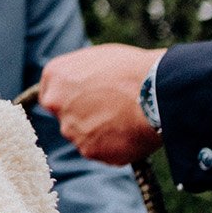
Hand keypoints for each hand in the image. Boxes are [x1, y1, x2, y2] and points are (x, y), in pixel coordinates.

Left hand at [38, 44, 163, 164]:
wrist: (158, 91)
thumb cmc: (135, 70)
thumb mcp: (99, 60)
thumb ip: (81, 76)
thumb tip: (83, 87)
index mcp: (55, 75)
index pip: (53, 95)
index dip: (72, 100)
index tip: (89, 103)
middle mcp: (56, 102)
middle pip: (67, 117)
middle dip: (85, 118)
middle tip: (113, 115)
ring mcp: (71, 128)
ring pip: (85, 136)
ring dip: (102, 134)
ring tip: (128, 122)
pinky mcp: (90, 150)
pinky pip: (103, 152)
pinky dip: (117, 148)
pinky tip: (133, 135)